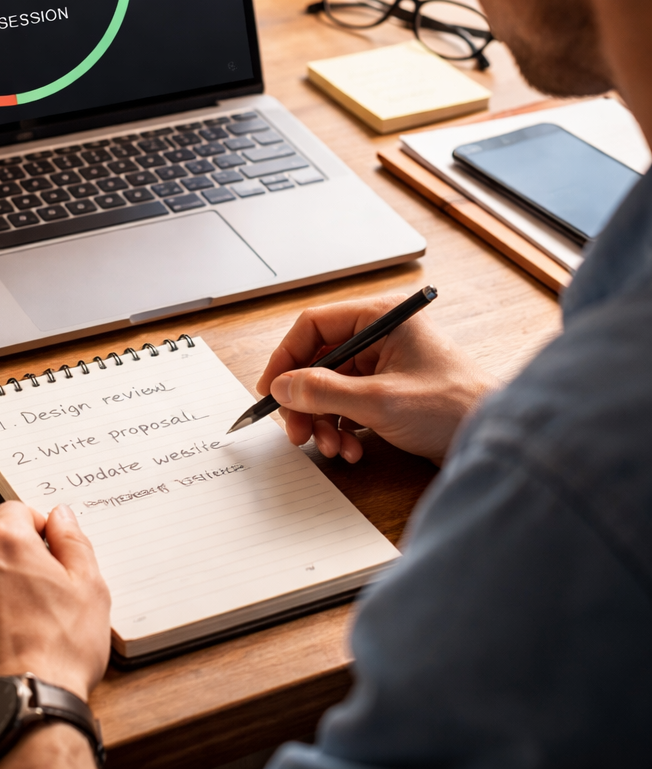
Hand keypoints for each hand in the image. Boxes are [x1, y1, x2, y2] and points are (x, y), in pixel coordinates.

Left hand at [0, 501, 110, 716]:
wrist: (20, 709)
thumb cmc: (60, 650)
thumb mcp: (89, 588)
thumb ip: (72, 541)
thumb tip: (60, 516)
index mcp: (7, 542)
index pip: (13, 511)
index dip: (32, 526)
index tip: (44, 549)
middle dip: (9, 564)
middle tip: (34, 600)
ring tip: (9, 628)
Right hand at [256, 294, 498, 465]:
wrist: (498, 442)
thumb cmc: (455, 408)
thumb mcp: (380, 402)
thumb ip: (324, 391)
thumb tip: (283, 386)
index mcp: (380, 318)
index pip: (313, 325)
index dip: (286, 358)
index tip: (271, 391)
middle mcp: (380, 336)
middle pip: (317, 361)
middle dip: (304, 401)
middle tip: (297, 433)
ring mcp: (384, 364)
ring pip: (328, 387)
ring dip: (322, 421)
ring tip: (331, 448)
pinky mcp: (388, 391)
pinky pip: (347, 405)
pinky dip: (341, 429)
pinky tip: (351, 450)